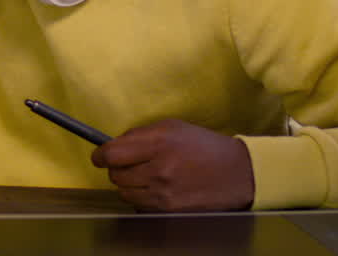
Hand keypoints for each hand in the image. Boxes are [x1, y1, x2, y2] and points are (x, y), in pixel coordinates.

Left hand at [91, 119, 254, 211]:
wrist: (238, 173)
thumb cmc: (203, 146)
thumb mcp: (171, 127)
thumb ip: (139, 134)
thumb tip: (112, 144)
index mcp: (158, 142)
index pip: (111, 154)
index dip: (100, 155)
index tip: (99, 155)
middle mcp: (159, 169)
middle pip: (114, 175)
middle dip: (116, 168)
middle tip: (129, 164)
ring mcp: (164, 192)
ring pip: (124, 192)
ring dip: (128, 184)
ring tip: (145, 176)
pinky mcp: (169, 209)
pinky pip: (139, 205)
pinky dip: (141, 198)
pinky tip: (156, 188)